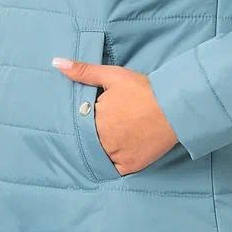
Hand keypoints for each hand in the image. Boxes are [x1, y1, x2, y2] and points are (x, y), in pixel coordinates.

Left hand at [52, 57, 178, 175]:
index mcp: (94, 118)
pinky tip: (119, 150)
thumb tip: (56, 63)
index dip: (87, 118)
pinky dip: (114, 161)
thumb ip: (83, 71)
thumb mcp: (112, 76)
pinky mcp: (131, 165)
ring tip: (115, 136)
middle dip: (95, 132)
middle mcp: (103, 139)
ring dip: (102, 147)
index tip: (98, 113)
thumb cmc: (143, 90)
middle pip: (90, 139)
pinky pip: (114, 169)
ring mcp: (116, 154)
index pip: (80, 123)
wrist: (175, 107)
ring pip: (100, 154)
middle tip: (111, 124)